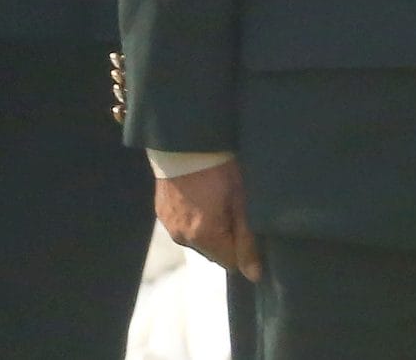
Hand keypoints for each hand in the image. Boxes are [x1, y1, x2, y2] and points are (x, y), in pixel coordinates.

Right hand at [157, 159, 260, 281]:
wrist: (184, 140)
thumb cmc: (219, 169)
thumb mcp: (241, 202)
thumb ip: (247, 241)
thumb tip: (255, 276)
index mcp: (204, 237)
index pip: (231, 263)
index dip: (242, 246)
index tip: (244, 222)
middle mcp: (182, 238)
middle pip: (213, 251)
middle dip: (224, 237)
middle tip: (230, 207)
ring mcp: (168, 225)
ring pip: (197, 239)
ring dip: (207, 228)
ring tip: (212, 199)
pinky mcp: (160, 211)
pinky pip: (182, 225)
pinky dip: (192, 217)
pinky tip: (197, 196)